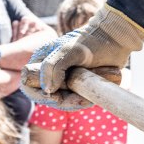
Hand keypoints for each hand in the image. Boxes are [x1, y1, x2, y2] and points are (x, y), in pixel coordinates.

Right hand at [23, 5, 143, 109]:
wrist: (114, 41)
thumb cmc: (90, 41)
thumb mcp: (68, 50)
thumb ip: (52, 67)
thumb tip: (47, 90)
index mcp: (41, 60)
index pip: (29, 83)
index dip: (40, 94)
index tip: (57, 97)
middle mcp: (50, 72)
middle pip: (46, 97)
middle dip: (62, 101)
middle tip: (80, 100)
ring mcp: (63, 80)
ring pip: (61, 101)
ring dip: (74, 103)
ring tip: (88, 97)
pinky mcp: (77, 85)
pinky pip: (74, 101)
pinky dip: (81, 102)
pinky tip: (90, 98)